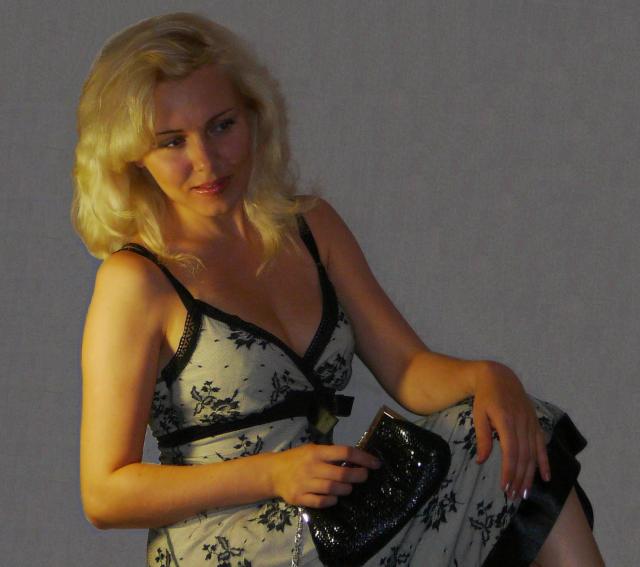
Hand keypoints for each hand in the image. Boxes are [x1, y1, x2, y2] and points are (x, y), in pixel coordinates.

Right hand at [269, 444, 380, 507]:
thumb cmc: (297, 459)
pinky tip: (334, 498)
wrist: (273, 472)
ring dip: (346, 489)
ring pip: (333, 489)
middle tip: (364, 476)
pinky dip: (331, 501)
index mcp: (316, 451)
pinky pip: (321, 502)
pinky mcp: (299, 497)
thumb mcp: (313, 450)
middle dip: (358, 476)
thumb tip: (357, 459)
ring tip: (349, 487)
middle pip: (341, 473)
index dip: (363, 458)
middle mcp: (311, 466)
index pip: (344, 452)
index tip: (375, 463)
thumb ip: (331, 455)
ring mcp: (304, 483)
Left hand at [471, 361, 550, 500]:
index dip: (509, 471)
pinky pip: (542, 445)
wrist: (499, 377)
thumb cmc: (485, 397)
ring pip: (533, 454)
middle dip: (519, 478)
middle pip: (523, 456)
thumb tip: (482, 461)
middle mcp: (522, 423)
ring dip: (530, 475)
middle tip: (513, 496)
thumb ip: (482, 437)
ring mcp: (531, 424)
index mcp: (507, 420)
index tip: (505, 487)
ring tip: (525, 493)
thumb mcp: (478, 414)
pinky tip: (546, 477)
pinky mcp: (535, 423)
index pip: (511, 452)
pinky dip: (545, 462)